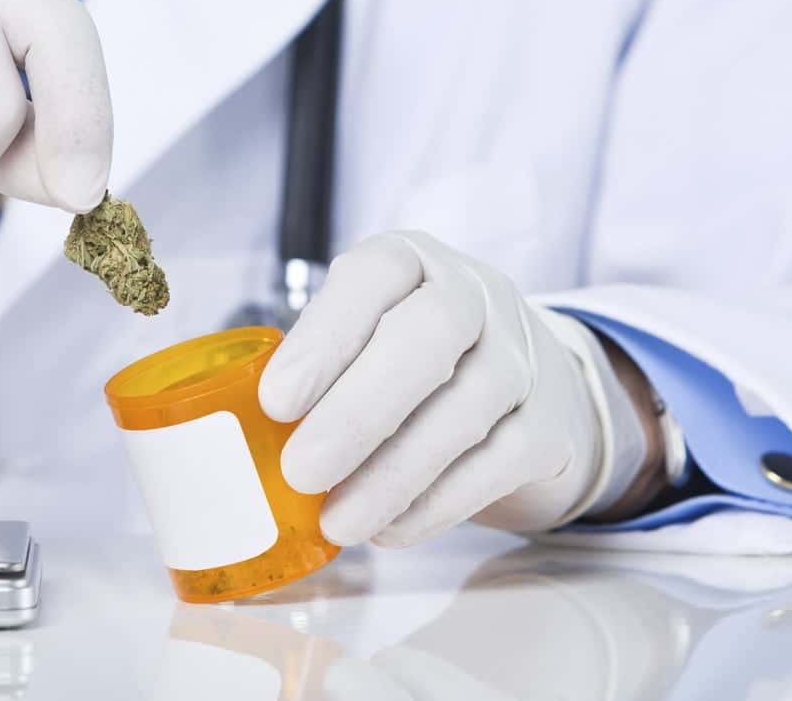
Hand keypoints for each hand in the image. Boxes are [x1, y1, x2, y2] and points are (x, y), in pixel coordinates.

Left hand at [258, 231, 614, 546]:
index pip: (373, 276)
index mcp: (411, 262)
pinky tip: (389, 529)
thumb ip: (316, 365)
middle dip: (358, 411)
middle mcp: (475, 295)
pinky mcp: (549, 424)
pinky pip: (497, 464)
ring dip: (393, 474)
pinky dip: (436, 504)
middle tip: (301, 471)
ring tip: (337, 522)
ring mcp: (523, 356)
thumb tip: (242, 436)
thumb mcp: (365, 334)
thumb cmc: (410, 360)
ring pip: (466, 408)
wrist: (530, 387)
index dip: (324, 337)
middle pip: (429, 335)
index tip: (275, 402)